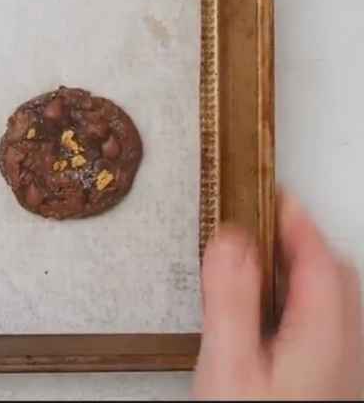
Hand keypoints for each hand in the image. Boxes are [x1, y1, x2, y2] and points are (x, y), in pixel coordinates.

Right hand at [195, 192, 363, 399]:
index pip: (319, 255)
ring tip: (262, 254)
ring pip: (334, 298)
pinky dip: (301, 297)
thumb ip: (230, 298)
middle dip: (301, 239)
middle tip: (265, 217)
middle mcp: (344, 346)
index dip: (295, 217)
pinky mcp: (329, 381)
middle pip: (336, 273)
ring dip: (303, 268)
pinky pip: (326, 322)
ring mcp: (341, 366)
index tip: (272, 191)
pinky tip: (270, 307)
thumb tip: (230, 239)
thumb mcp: (228, 359)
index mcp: (324, 331)